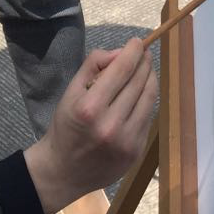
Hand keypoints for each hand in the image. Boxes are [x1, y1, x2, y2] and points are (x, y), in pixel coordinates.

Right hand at [23, 39, 156, 213]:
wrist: (64, 171)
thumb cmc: (65, 127)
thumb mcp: (71, 91)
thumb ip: (93, 66)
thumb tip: (121, 53)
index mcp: (90, 108)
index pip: (122, 70)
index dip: (133, 51)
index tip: (137, 42)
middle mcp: (111, 125)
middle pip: (139, 82)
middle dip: (143, 63)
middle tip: (143, 53)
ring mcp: (126, 141)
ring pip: (149, 99)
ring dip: (150, 79)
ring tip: (145, 70)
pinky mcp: (136, 152)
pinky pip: (148, 117)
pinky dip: (147, 101)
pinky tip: (140, 94)